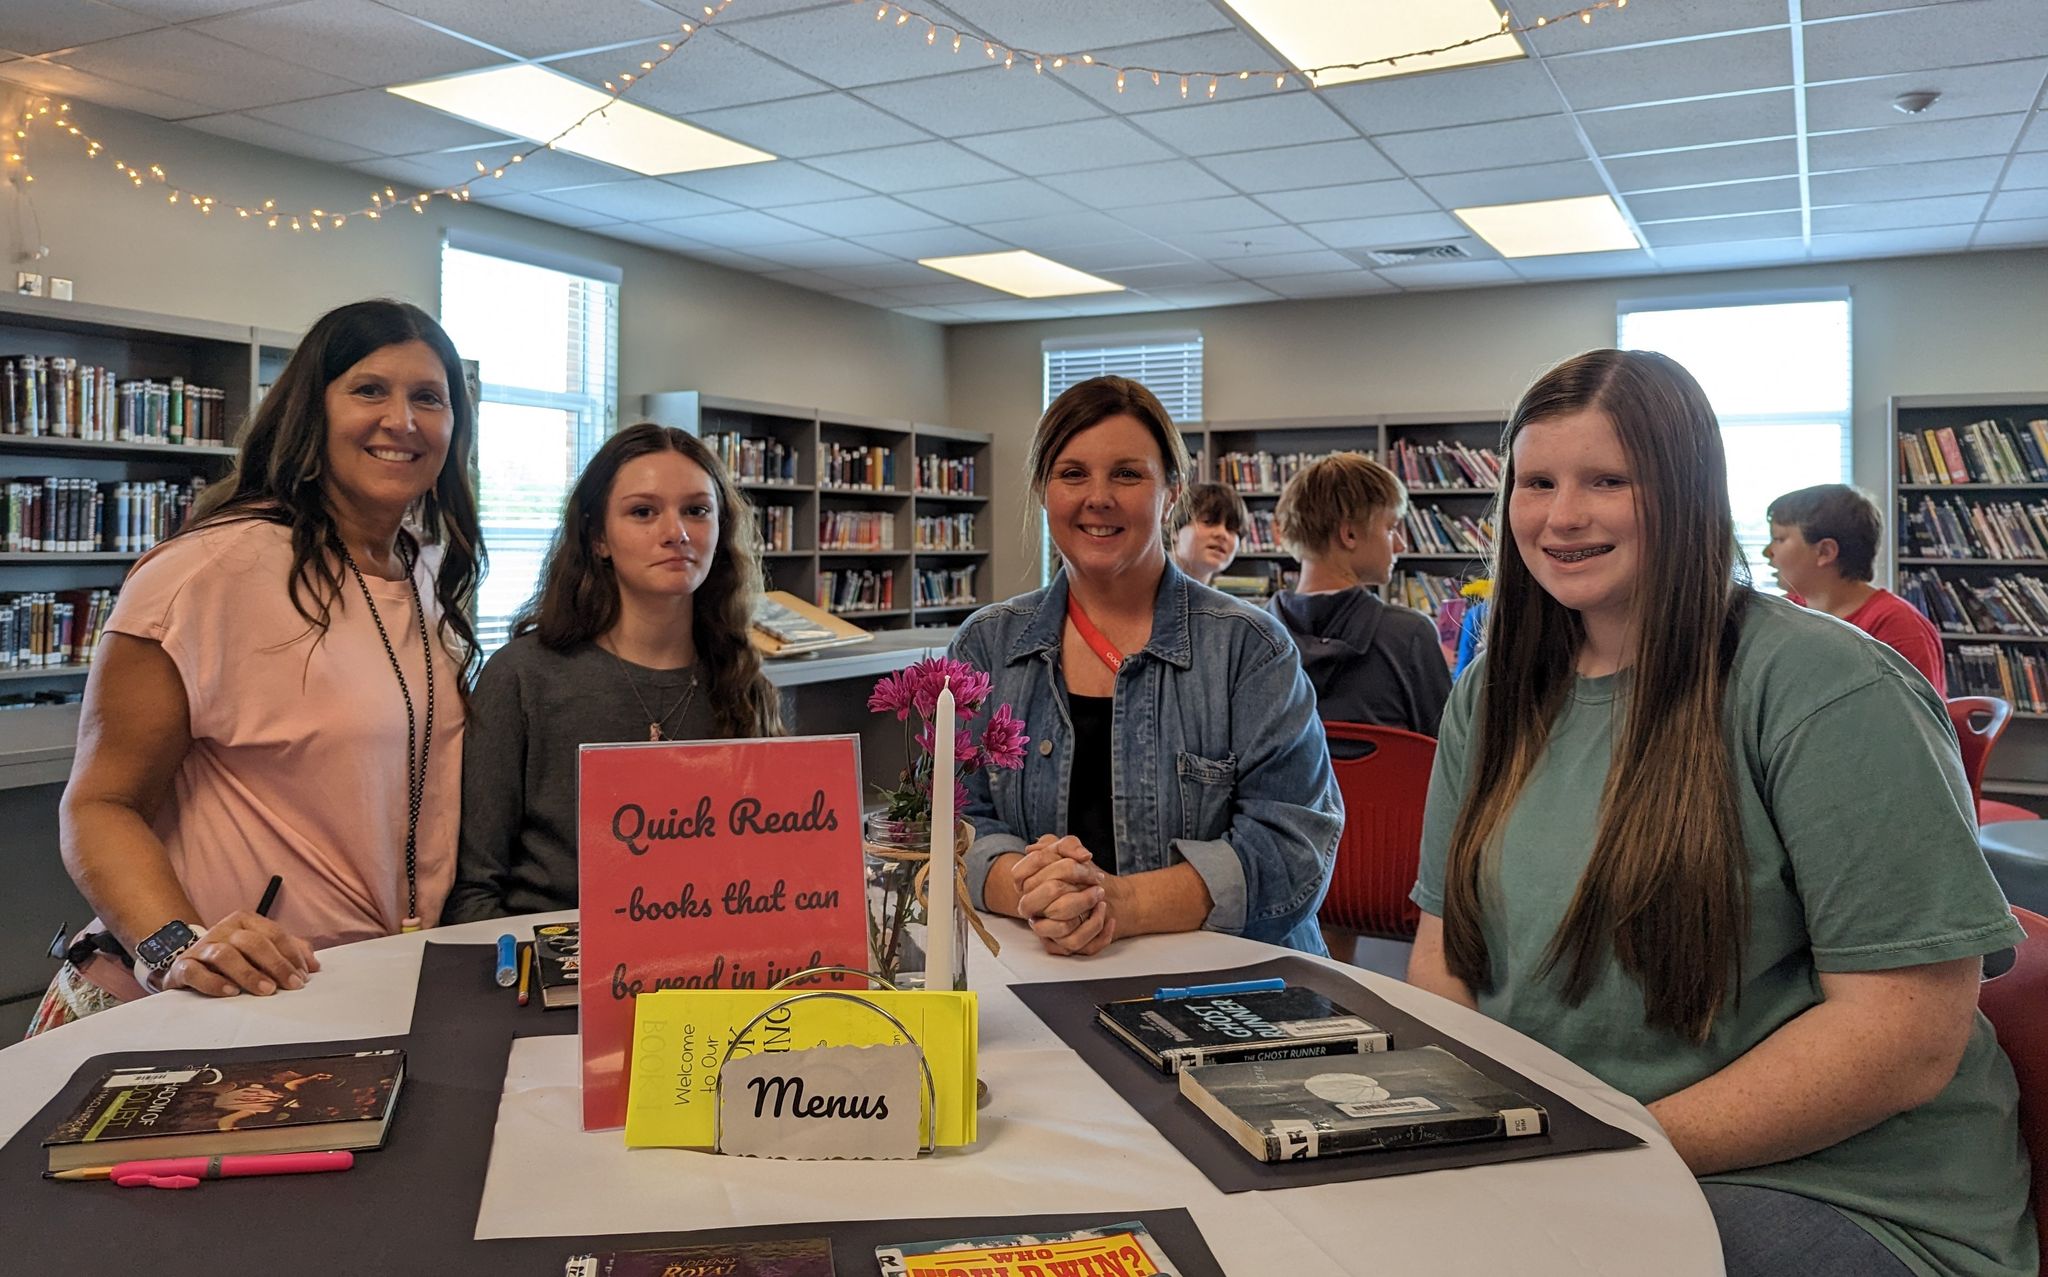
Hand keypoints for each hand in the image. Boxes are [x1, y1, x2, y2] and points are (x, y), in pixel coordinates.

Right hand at [159, 910, 319, 997]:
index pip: (274, 933)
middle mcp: (224, 930)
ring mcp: (202, 947)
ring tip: (266, 990)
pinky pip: (195, 972)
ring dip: (249, 974)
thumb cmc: (233, 957)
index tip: (302, 976)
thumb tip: (314, 965)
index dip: (291, 955)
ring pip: (225, 955)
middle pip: (253, 942)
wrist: (188, 962)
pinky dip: (214, 983)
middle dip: (276, 964)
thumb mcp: (261, 950)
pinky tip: (231, 992)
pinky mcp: (183, 966)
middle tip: (290, 985)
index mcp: (245, 921)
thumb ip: (288, 952)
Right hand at [1011, 836, 1119, 956]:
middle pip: (1051, 889)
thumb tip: (1083, 855)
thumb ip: (1069, 845)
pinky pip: (1076, 942)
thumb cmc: (1071, 873)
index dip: (1065, 860)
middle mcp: (1028, 906)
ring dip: (1088, 906)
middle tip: (1097, 880)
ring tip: (1101, 896)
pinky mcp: (1059, 945)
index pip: (1037, 864)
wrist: (1085, 895)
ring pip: (1063, 923)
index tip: (1086, 860)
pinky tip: (1107, 916)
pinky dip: (1097, 929)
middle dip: (1079, 881)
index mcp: (1023, 881)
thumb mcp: (1065, 850)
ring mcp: (1042, 926)